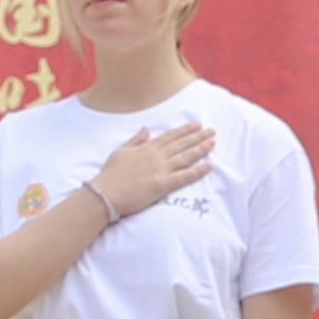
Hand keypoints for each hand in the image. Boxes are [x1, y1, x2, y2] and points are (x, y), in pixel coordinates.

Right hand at [91, 120, 218, 221]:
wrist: (105, 193)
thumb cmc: (110, 174)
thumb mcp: (121, 151)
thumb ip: (136, 140)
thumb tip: (147, 129)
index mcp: (146, 148)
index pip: (170, 136)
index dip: (185, 130)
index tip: (197, 125)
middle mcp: (156, 157)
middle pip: (181, 144)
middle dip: (198, 137)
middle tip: (212, 131)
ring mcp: (160, 170)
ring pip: (185, 157)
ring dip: (201, 149)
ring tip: (213, 143)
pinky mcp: (162, 185)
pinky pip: (184, 177)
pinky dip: (197, 171)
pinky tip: (208, 166)